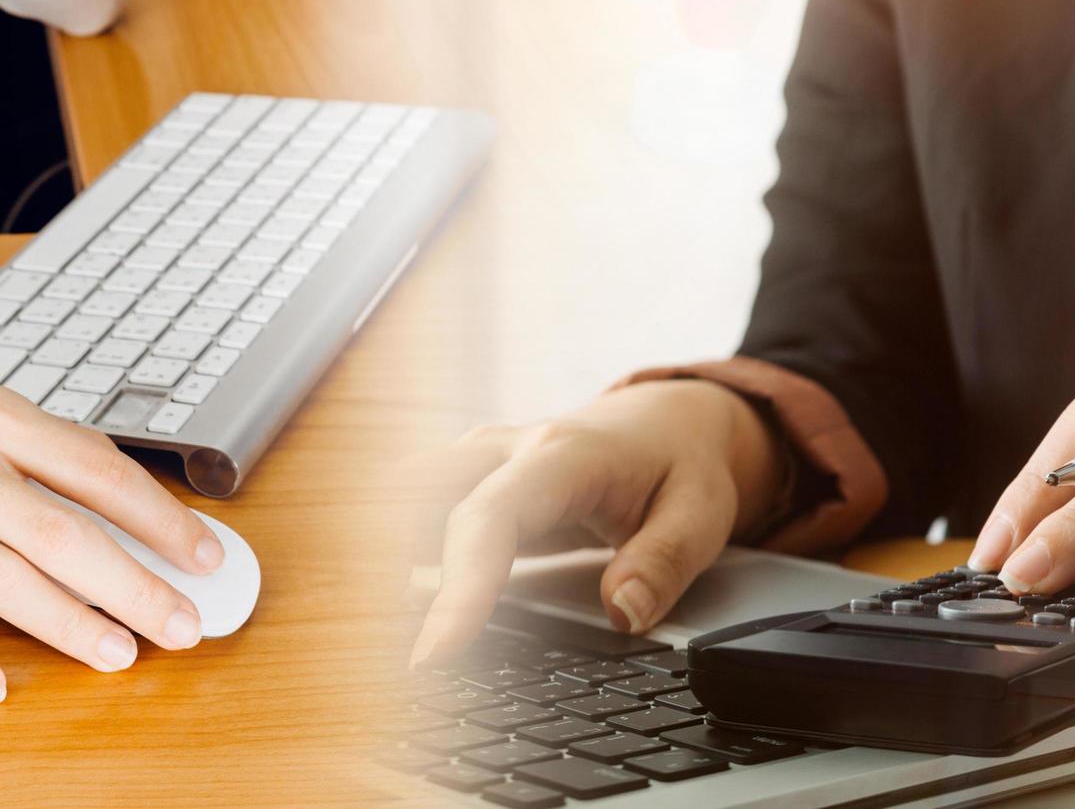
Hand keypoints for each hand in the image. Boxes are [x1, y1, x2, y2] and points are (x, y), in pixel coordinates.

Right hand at [0, 370, 226, 701]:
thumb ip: (45, 453)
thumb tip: (134, 508)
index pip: (97, 472)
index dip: (161, 519)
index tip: (204, 557)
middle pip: (63, 534)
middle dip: (134, 586)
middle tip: (181, 624)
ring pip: (1, 579)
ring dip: (68, 623)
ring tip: (119, 653)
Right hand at [405, 379, 781, 667]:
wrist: (672, 419)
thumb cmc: (683, 462)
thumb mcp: (701, 513)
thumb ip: (663, 563)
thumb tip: (622, 614)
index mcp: (561, 454)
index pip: (490, 519)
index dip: (458, 587)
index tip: (434, 652)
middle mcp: (504, 450)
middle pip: (415, 500)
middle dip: (382, 567)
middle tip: (382, 655)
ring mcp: (478, 463)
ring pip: (399, 500)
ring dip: (377, 559)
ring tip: (373, 638)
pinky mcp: (469, 485)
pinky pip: (412, 513)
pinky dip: (393, 556)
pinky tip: (386, 612)